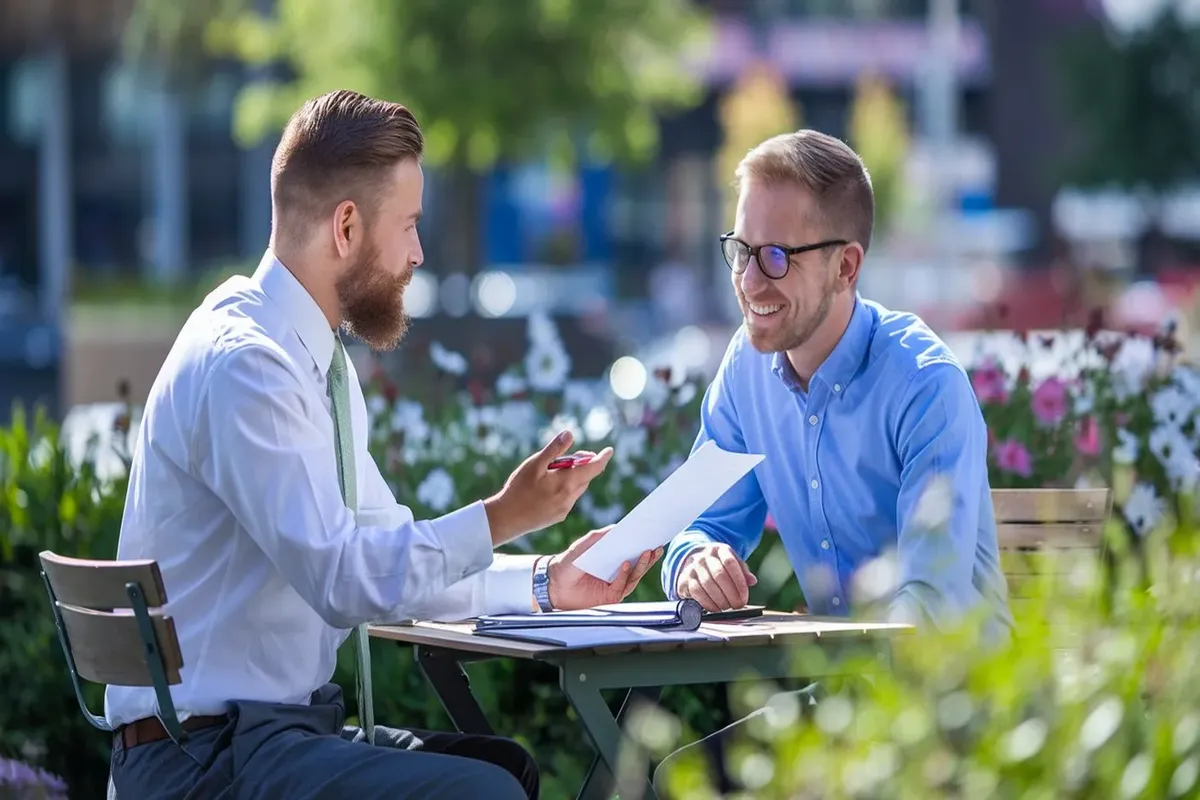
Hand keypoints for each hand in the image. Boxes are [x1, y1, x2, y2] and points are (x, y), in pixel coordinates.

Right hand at [484, 430, 612, 544]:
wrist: (507, 518)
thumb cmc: (519, 488)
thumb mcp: (535, 464)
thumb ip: (554, 449)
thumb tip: (570, 433)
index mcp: (567, 482)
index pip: (594, 468)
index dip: (603, 458)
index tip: (609, 450)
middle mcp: (570, 497)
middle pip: (586, 477)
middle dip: (586, 464)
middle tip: (577, 455)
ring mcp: (565, 508)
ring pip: (578, 488)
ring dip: (576, 476)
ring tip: (559, 469)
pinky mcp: (558, 516)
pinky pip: (569, 498)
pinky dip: (567, 488)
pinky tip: (551, 486)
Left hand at [546, 527, 662, 610]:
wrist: (554, 583)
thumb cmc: (569, 563)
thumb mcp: (583, 545)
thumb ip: (599, 536)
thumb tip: (618, 527)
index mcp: (613, 558)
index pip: (632, 550)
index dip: (644, 543)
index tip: (654, 533)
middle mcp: (618, 572)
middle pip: (639, 564)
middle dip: (649, 555)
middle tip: (657, 544)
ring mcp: (616, 584)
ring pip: (635, 575)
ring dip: (642, 564)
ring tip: (647, 552)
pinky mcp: (611, 596)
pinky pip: (623, 585)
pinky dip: (625, 574)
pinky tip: (626, 564)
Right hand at [676, 543, 756, 611]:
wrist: (693, 560)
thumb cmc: (718, 565)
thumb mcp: (732, 563)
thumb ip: (743, 571)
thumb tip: (752, 581)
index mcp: (719, 550)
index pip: (730, 563)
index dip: (739, 582)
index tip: (744, 596)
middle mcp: (704, 557)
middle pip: (719, 575)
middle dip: (731, 594)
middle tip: (738, 605)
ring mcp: (693, 567)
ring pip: (708, 584)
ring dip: (720, 600)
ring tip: (728, 607)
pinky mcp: (685, 579)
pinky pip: (697, 592)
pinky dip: (708, 603)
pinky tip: (715, 608)